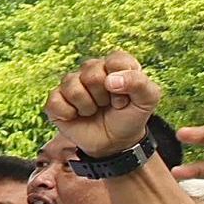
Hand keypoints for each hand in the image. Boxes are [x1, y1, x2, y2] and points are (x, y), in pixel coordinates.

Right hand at [45, 53, 162, 157]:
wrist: (114, 143)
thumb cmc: (130, 117)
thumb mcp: (148, 100)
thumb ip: (139, 83)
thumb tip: (110, 80)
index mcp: (115, 65)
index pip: (115, 60)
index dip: (122, 81)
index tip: (126, 97)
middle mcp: (91, 70)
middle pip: (91, 73)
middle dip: (103, 95)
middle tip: (108, 105)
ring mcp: (71, 84)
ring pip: (72, 85)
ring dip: (87, 105)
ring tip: (94, 110)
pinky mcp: (55, 100)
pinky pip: (55, 100)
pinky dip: (68, 113)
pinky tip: (76, 116)